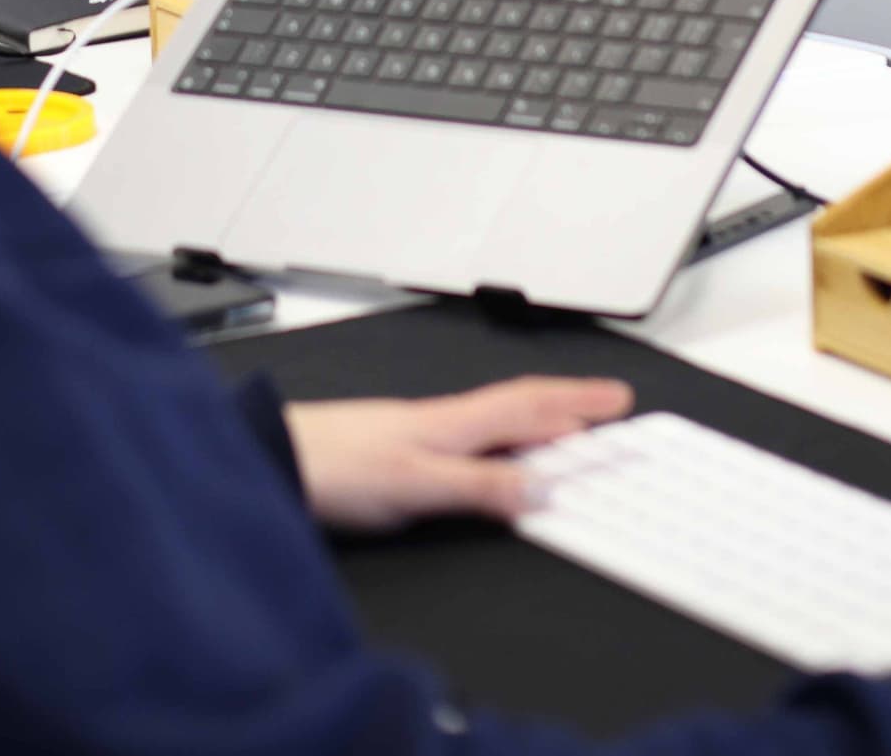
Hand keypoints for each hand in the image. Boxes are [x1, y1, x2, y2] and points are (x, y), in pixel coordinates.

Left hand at [286, 377, 629, 533]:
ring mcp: (418, 433)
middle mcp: (440, 422)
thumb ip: (478, 488)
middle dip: (567, 404)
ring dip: (536, 417)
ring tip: (566, 423)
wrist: (271, 459)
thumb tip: (543, 489)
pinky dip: (498, 438)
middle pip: (518, 407)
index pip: (530, 408)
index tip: (619, 401)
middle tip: (610, 403)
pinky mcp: (397, 451)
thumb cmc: (331, 467)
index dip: (577, 405)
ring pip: (492, 419)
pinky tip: (492, 451)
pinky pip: (468, 437)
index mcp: (453, 424)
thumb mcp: (415, 485)